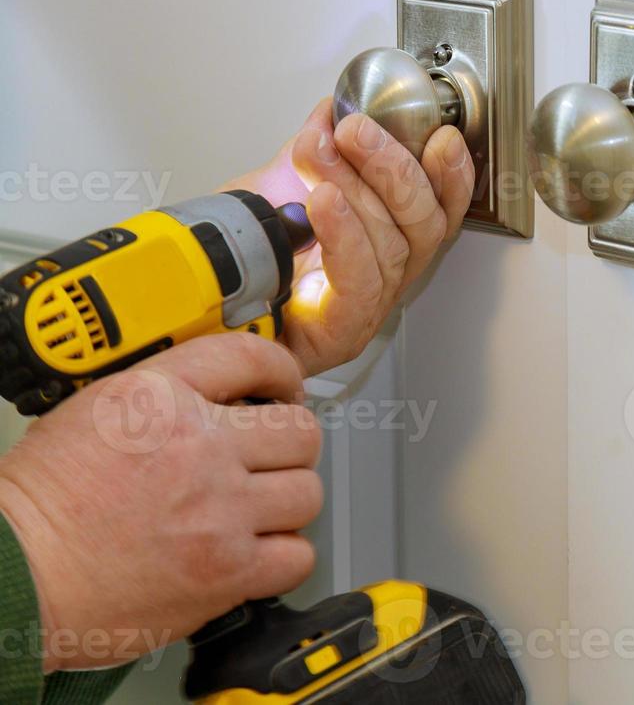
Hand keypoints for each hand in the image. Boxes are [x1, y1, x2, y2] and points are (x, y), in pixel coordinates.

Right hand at [0, 334, 321, 670]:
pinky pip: (297, 556)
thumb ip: (164, 396)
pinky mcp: (226, 570)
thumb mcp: (93, 411)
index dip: (281, 372)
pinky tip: (257, 552)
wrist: (14, 575)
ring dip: (287, 501)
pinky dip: (284, 556)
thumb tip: (221, 398)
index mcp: (160, 397)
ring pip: (306, 492)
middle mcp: (199, 447)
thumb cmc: (38, 506)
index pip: (253, 357)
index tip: (284, 387)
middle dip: (288, 444)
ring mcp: (219, 511)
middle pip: (300, 431)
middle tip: (270, 458)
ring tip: (258, 509)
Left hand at [223, 98, 474, 376]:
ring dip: (355, 189)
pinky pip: (358, 282)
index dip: (451, 174)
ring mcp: (369, 306)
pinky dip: (345, 235)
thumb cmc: (248, 257)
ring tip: (318, 152)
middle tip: (356, 129)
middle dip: (394, 167)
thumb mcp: (281, 184)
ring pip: (388, 246)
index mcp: (390, 237)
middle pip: (422, 223)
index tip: (441, 136)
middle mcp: (389, 273)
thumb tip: (332, 108)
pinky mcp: (342, 331)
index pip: (440, 207)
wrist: (204, 303)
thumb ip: (316, 146)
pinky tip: (325, 202)